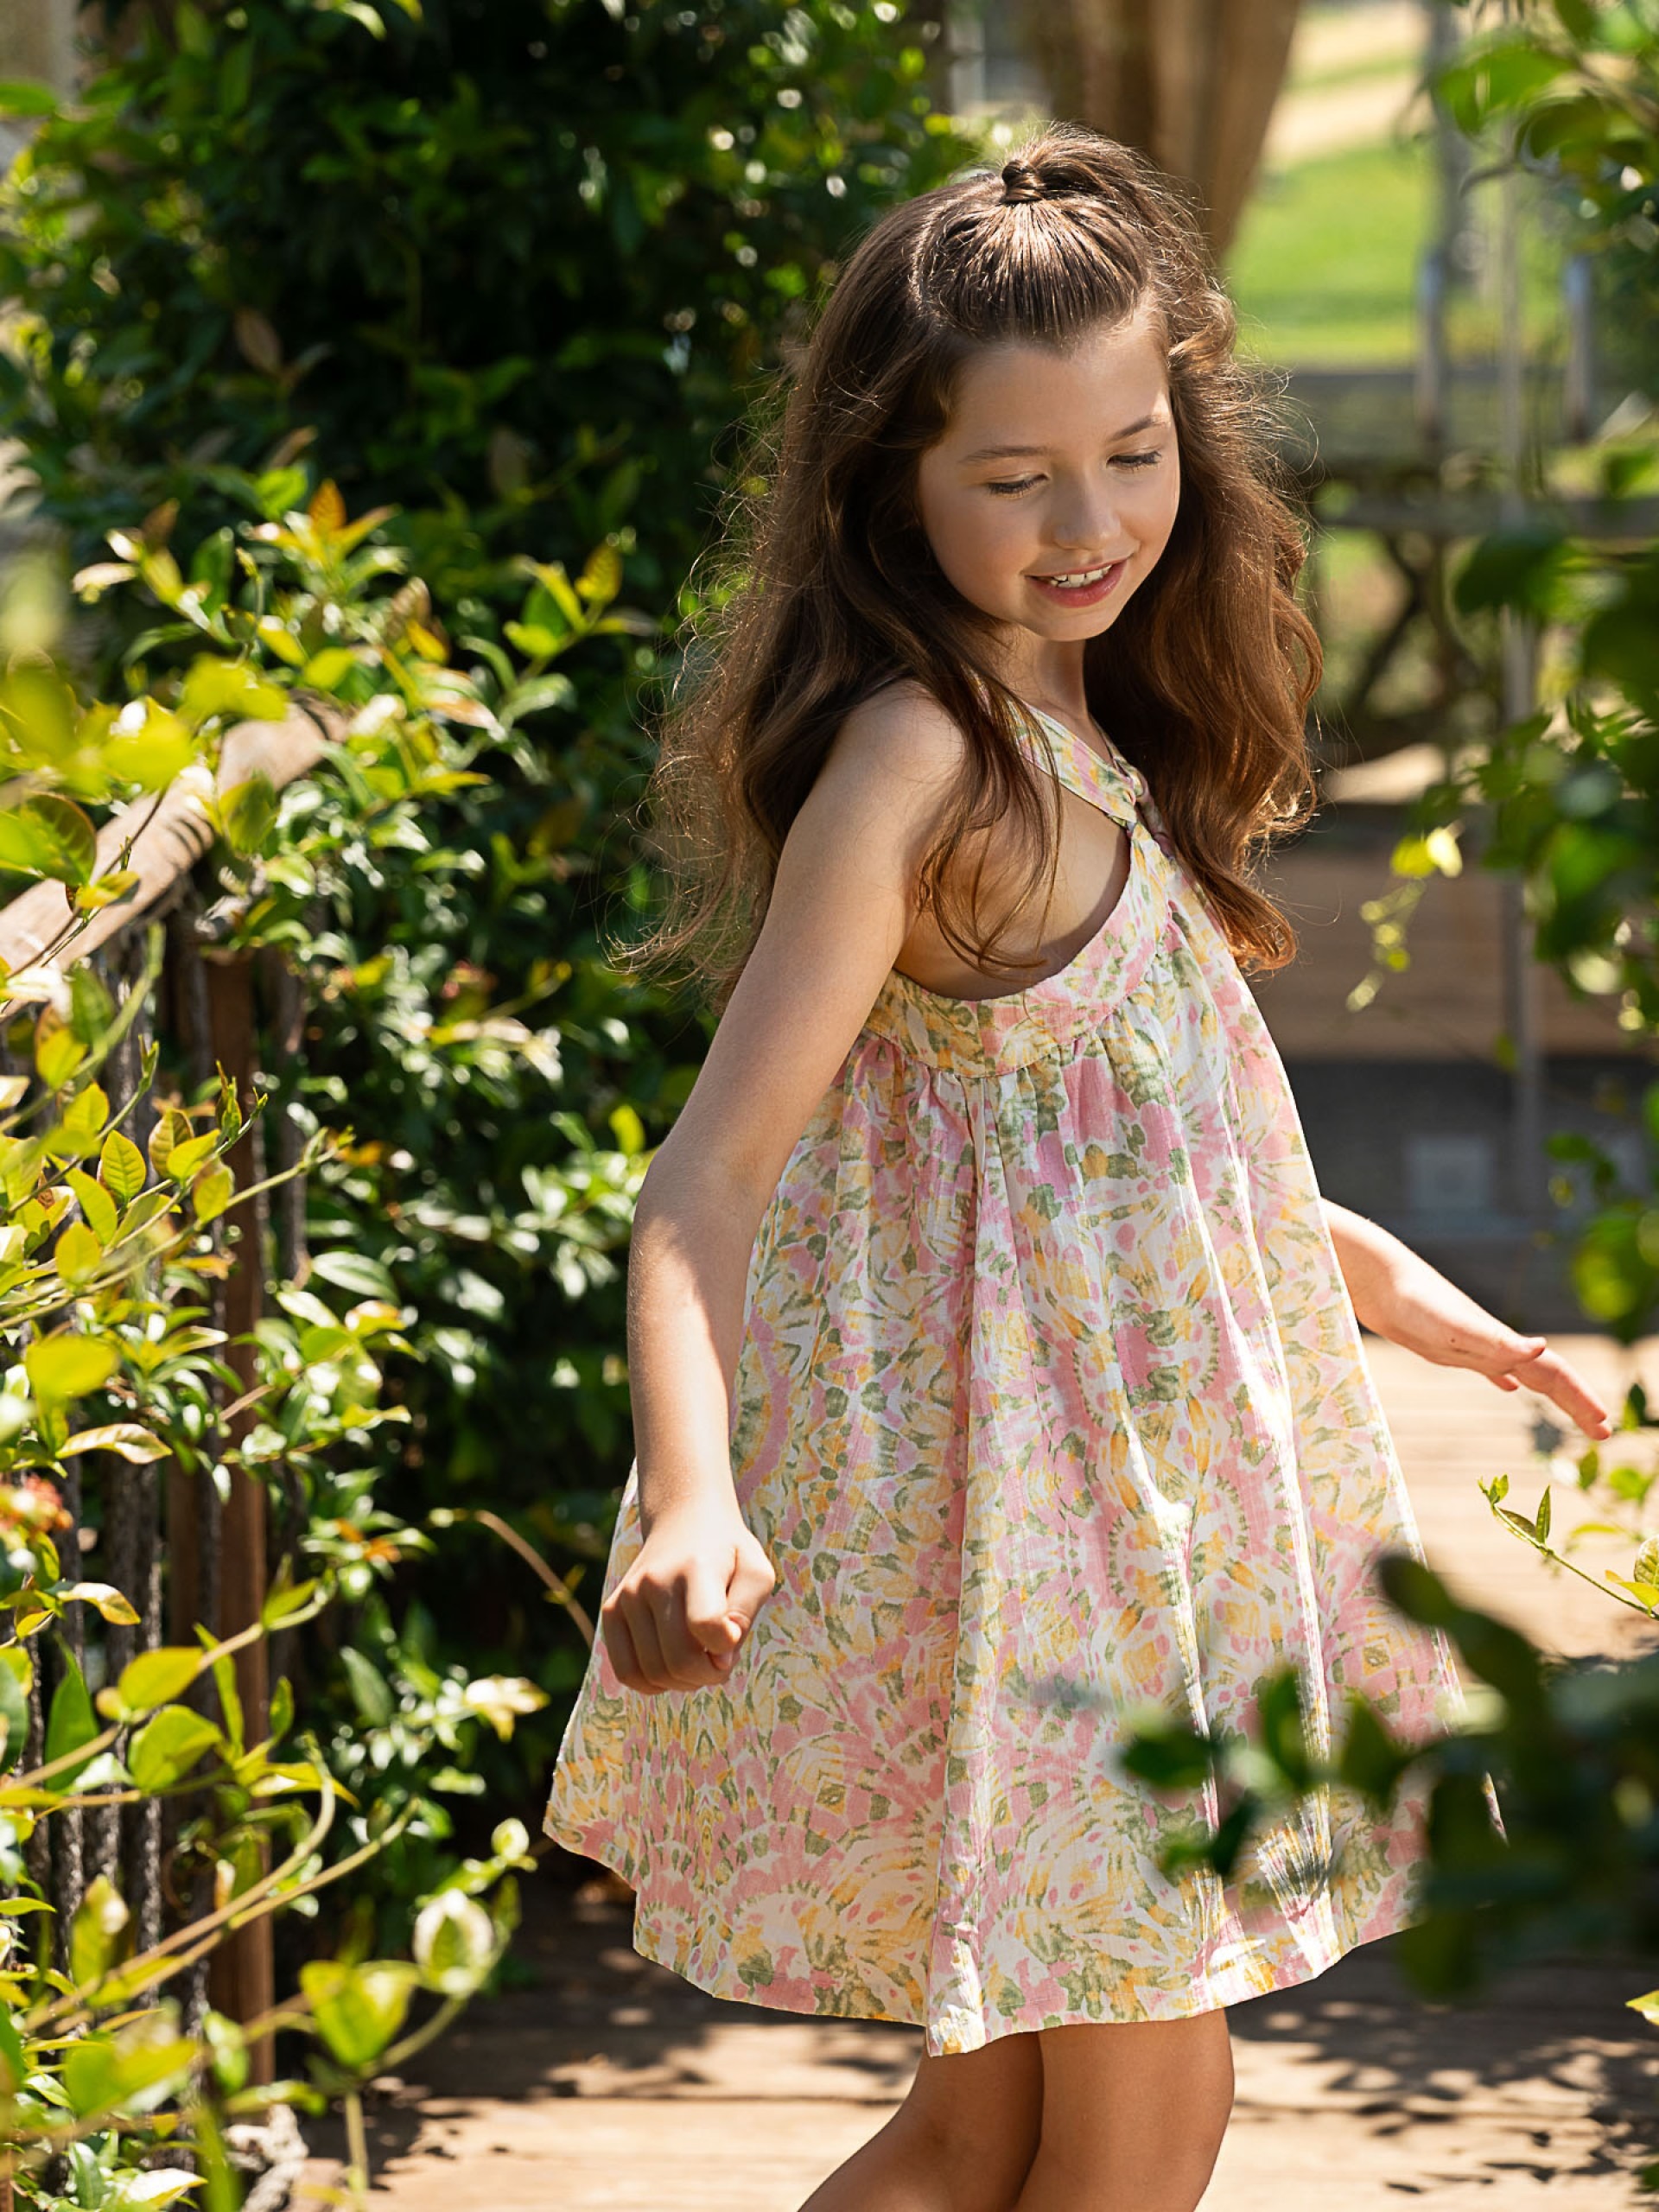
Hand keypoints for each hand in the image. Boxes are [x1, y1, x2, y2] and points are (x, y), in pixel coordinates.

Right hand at [600, 1505, 776, 1694]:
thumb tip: (719, 1658)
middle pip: (680, 1660)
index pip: (706, 1625)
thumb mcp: (756, 1573)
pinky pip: (627, 1673)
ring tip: (699, 1659)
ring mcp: (628, 1596)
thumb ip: (745, 1614)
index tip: (733, 1637)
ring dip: (684, 1681)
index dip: (726, 1647)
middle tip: (720, 1660)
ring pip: (655, 1672)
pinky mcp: (612, 1611)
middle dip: (709, 1674)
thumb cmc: (728, 1555)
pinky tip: (671, 1664)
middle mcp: (655, 1580)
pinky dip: (654, 1683)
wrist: (683, 1522)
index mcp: (696, 1566)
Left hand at [1365, 1247, 1612, 1440]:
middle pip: (1547, 1376)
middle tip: (1604, 1434)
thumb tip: (1542, 1349)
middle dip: (1577, 1404)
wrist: (1377, 1278)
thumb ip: (1494, 1341)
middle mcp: (1494, 1343)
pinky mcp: (1448, 1345)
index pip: (1554, 1374)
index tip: (1605, 1426)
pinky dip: (1503, 1378)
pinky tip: (1507, 1387)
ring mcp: (1473, 1345)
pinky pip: (1487, 1367)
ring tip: (1572, 1413)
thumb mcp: (1453, 1327)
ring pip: (1523, 1372)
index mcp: (1501, 1343)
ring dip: (1550, 1393)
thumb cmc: (1412, 1301)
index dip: (1581, 1400)